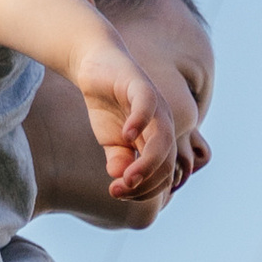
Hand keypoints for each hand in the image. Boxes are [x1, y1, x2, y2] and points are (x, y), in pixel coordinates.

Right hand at [74, 37, 175, 201]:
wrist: (95, 66)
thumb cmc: (108, 106)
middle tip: (118, 190)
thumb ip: (118, 161)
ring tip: (126, 177)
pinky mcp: (140, 84)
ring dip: (147, 163)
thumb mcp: (110, 142)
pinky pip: (147, 105)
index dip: (143, 191)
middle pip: (166, 163)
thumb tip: (121, 180)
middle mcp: (163, 125)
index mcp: (159, 142)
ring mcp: (155, 105)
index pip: (163, 176)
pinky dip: (140, 122)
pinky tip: (125, 136)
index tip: (117, 194)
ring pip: (163, 140)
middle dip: (145, 183)